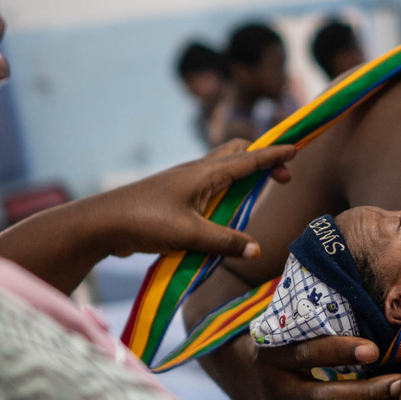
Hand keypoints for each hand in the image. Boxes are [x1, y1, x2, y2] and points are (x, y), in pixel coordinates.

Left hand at [98, 139, 294, 257]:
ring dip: (245, 174)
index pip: (249, 158)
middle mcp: (197, 172)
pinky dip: (228, 190)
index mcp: (205, 173)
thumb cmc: (145, 221)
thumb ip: (224, 241)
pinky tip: (228, 210)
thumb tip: (256, 250)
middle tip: (281, 176)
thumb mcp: (189, 234)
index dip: (274, 155)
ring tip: (261, 190)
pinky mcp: (176, 198)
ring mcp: (185, 184)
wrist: (103, 222)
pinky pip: (210, 186)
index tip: (297, 149)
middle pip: (236, 153)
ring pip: (223, 169)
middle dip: (262, 158)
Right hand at [209, 334, 400, 399]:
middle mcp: (277, 390)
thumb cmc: (285, 340)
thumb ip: (318, 318)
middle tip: (399, 382)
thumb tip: (373, 302)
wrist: (249, 378)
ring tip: (395, 397)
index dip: (340, 352)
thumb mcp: (290, 327)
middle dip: (366, 393)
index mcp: (274, 355)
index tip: (375, 348)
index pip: (308, 354)